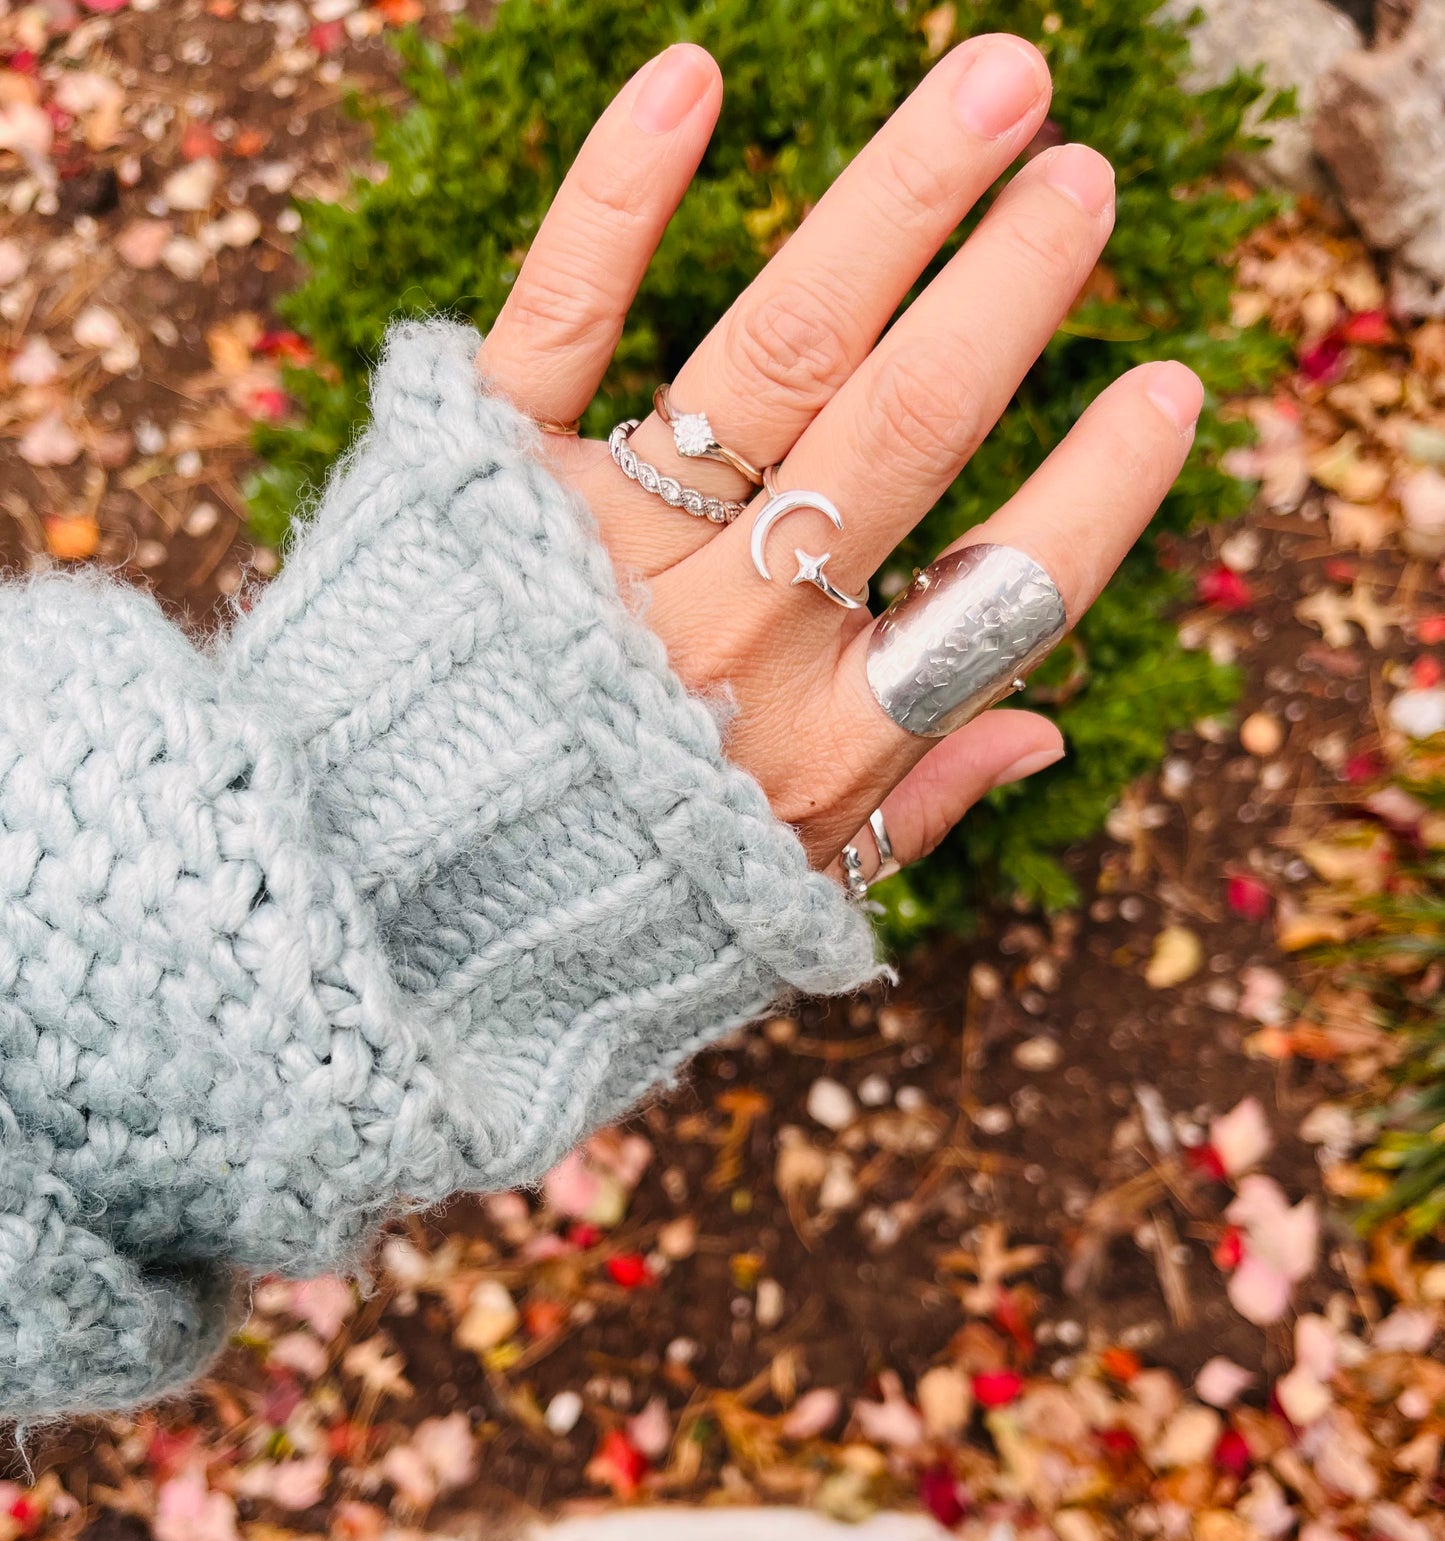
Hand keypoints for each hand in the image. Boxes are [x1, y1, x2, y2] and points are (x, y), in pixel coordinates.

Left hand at [476, 37, 1202, 876]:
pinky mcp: (487, 480)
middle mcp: (736, 631)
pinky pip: (561, 319)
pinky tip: (691, 77)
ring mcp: (613, 545)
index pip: (1006, 587)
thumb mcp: (778, 902)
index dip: (1102, 486)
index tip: (1173, 383)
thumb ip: (915, 806)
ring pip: (783, 347)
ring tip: (1001, 85)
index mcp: (826, 740)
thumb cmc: (595, 909)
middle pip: (907, 428)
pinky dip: (616, 196)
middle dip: (1010, 289)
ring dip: (897, 201)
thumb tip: (1047, 729)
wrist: (372, 916)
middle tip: (1082, 180)